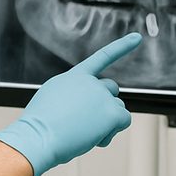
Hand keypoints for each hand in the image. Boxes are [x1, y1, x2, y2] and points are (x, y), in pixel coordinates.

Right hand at [0, 33, 142, 175]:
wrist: (38, 137)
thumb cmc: (40, 126)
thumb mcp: (52, 99)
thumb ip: (74, 95)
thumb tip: (89, 107)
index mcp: (74, 77)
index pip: (101, 58)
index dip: (121, 47)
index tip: (137, 38)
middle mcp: (91, 82)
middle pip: (111, 89)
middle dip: (104, 104)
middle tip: (85, 120)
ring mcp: (102, 96)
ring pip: (117, 108)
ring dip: (106, 122)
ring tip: (82, 132)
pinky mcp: (111, 112)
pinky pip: (123, 121)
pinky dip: (111, 132)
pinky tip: (93, 137)